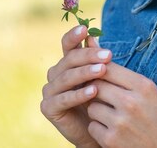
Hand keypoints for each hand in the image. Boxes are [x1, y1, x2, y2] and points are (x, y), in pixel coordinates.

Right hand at [41, 25, 112, 147]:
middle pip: (69, 60)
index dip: (74, 36)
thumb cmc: (101, 99)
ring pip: (66, 77)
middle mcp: (56, 74)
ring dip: (85, 73)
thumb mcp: (101, 77)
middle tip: (108, 55)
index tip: (85, 28)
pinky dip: (78, 94)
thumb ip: (96, 58)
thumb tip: (92, 35)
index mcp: (67, 63)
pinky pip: (63, 99)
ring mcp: (50, 91)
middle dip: (89, 56)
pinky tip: (94, 91)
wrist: (98, 128)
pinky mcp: (48, 108)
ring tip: (102, 70)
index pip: (68, 45)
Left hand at [86, 62, 156, 147]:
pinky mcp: (111, 140)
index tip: (99, 76)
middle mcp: (131, 102)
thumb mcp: (149, 92)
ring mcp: (120, 122)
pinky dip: (99, 128)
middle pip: (96, 86)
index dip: (99, 71)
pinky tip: (113, 130)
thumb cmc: (156, 116)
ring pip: (92, 107)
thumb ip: (125, 76)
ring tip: (113, 115)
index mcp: (144, 86)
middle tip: (104, 96)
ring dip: (97, 111)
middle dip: (96, 91)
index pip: (109, 68)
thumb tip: (95, 53)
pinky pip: (92, 126)